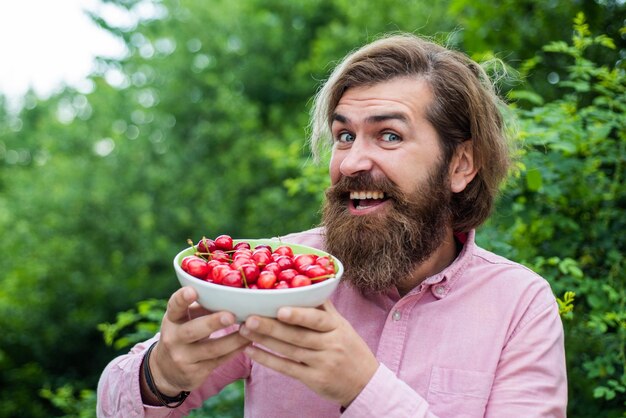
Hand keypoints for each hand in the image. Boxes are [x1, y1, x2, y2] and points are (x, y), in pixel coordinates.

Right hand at [147, 286, 250, 396]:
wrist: (166, 371)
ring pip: (212, 349)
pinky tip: (248, 342)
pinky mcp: (195, 373)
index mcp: (172, 320)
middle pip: (193, 331)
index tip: (192, 290)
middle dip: (213, 323)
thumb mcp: (183, 319)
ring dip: (234, 339)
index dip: (182, 298)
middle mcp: (173, 339)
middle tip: (230, 316)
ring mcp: (183, 358)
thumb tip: (230, 290)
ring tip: (250, 329)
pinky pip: (219, 360)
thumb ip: (201, 307)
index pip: (174, 307)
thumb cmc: (182, 334)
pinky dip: (236, 350)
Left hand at [238, 300, 378, 406]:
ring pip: (290, 351)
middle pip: (298, 335)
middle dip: (272, 326)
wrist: (366, 383)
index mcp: (337, 327)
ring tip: (244, 330)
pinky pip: (288, 368)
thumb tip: (305, 286)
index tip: (279, 308)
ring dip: (265, 340)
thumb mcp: (343, 326)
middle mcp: (331, 344)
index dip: (299, 314)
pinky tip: (252, 351)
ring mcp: (322, 363)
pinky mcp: (314, 380)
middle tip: (249, 317)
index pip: (317, 319)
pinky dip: (268, 360)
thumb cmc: (350, 349)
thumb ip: (323, 310)